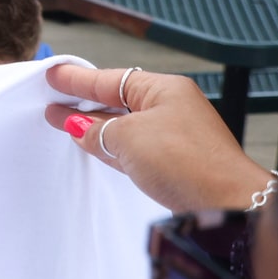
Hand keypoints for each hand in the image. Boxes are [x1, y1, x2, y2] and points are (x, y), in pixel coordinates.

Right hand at [42, 62, 272, 211]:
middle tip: (51, 98)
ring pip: (122, 125)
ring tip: (60, 120)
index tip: (53, 75)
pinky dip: (108, 144)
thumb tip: (77, 127)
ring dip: (93, 124)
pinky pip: (131, 146)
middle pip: (115, 101)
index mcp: (164, 90)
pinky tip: (90, 144)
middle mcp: (170, 108)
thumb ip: (97, 130)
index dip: (77, 80)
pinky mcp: (171, 162)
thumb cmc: (186, 161)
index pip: (110, 80)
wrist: (226, 203)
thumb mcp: (128, 138)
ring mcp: (171, 136)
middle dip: (82, 101)